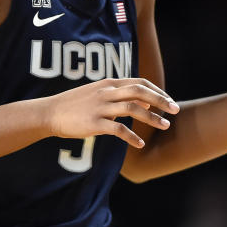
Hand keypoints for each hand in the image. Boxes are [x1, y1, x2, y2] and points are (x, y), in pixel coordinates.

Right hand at [44, 78, 179, 147]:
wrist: (50, 112)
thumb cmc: (75, 105)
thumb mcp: (99, 94)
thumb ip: (121, 96)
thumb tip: (146, 103)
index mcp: (109, 84)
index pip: (139, 82)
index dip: (157, 90)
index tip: (169, 100)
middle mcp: (107, 92)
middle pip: (140, 92)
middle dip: (161, 100)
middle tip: (176, 109)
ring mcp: (100, 107)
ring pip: (132, 109)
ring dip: (152, 118)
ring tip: (165, 126)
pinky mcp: (94, 123)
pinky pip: (118, 129)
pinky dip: (131, 137)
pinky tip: (140, 144)